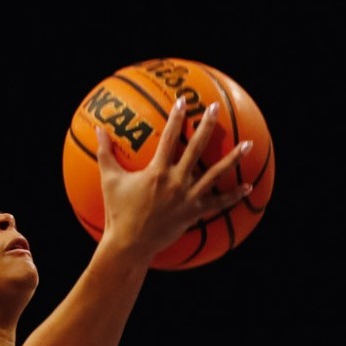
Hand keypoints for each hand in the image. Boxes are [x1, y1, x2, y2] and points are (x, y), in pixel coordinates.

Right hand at [95, 95, 251, 260]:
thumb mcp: (109, 180)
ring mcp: (188, 198)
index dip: (175, 118)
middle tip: (214, 108)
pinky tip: (248, 187)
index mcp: (157, 171)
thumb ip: (105, 153)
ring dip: (233, 158)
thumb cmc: (118, 212)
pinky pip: (219, 203)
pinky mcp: (194, 213)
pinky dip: (234, 196)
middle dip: (205, 126)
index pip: (168, 137)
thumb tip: (98, 130)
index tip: (183, 101)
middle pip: (196, 148)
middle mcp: (176, 181)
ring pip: (216, 174)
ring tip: (248, 144)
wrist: (130, 244)